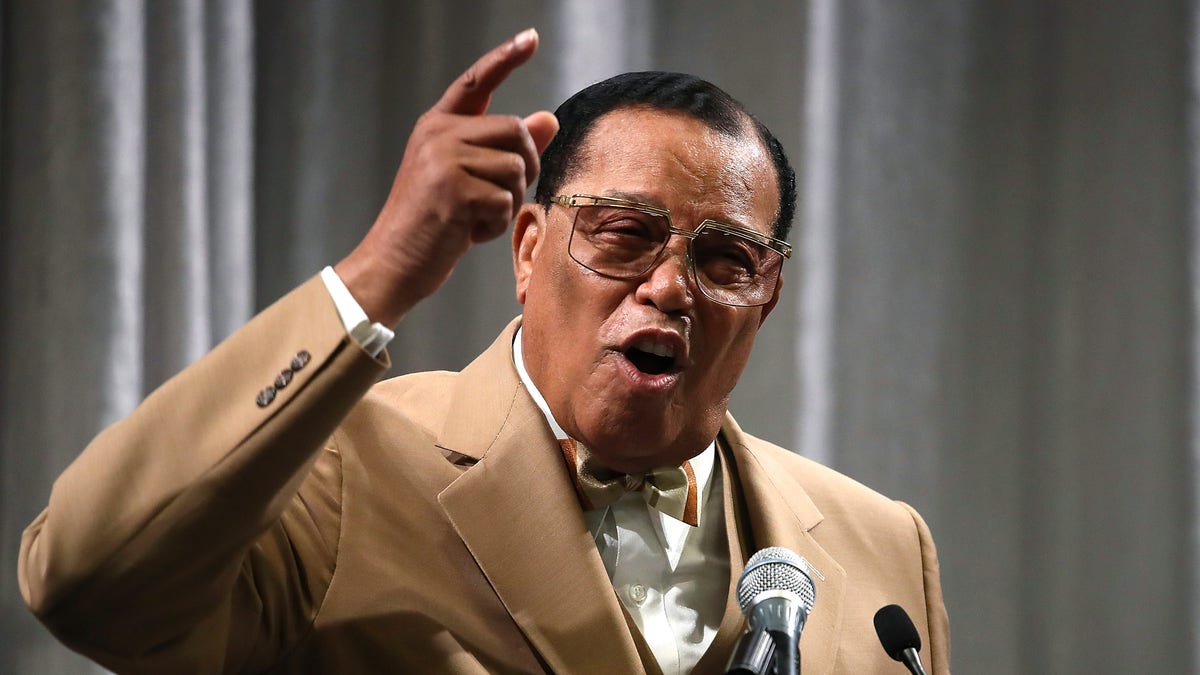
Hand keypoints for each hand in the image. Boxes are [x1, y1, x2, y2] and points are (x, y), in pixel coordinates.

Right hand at [335, 28, 558, 326]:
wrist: (394, 263)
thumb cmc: (434, 225)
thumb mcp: (469, 180)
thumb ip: (506, 148)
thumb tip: (549, 119)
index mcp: (438, 126)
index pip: (477, 82)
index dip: (506, 58)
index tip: (531, 38)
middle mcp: (438, 134)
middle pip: (516, 132)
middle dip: (524, 169)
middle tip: (498, 199)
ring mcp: (444, 159)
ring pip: (516, 170)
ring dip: (508, 203)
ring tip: (474, 218)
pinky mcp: (454, 190)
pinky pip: (505, 203)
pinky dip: (495, 227)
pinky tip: (466, 233)